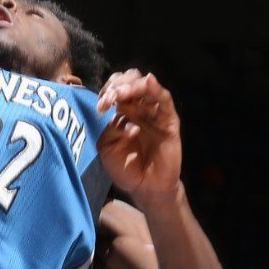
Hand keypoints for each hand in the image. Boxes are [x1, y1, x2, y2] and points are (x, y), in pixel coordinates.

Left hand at [95, 70, 182, 204]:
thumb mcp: (107, 148)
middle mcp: (138, 108)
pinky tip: (149, 82)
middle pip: (130, 81)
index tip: (100, 106)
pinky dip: (156, 89)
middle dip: (117, 85)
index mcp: (122, 111)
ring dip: (132, 86)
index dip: (106, 91)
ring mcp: (154, 113)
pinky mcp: (169, 120)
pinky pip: (164, 100)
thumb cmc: (125, 167)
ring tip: (119, 94)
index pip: (115, 88)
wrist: (145, 187)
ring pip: (146, 86)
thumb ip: (110, 129)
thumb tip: (122, 118)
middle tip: (108, 99)